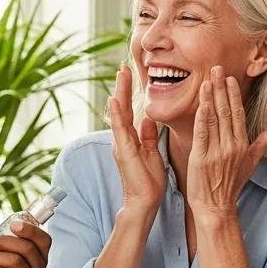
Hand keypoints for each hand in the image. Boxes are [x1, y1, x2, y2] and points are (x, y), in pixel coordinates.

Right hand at [108, 65, 164, 214]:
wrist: (144, 201)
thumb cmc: (148, 179)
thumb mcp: (151, 152)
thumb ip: (148, 135)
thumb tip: (148, 119)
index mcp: (131, 137)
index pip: (131, 109)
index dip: (131, 92)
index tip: (132, 73)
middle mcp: (123, 138)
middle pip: (122, 107)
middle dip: (123, 86)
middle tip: (123, 66)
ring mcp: (121, 143)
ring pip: (119, 113)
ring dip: (120, 93)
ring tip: (120, 75)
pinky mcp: (123, 150)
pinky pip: (120, 129)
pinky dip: (117, 114)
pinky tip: (115, 100)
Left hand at [187, 66, 266, 221]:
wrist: (216, 207)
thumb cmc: (231, 186)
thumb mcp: (250, 164)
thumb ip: (261, 144)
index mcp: (242, 145)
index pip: (238, 114)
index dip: (233, 95)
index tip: (229, 79)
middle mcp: (231, 146)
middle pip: (226, 112)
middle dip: (221, 89)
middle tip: (217, 69)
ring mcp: (217, 151)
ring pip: (214, 119)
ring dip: (210, 97)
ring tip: (207, 79)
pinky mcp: (201, 158)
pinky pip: (202, 133)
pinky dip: (201, 117)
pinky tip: (201, 102)